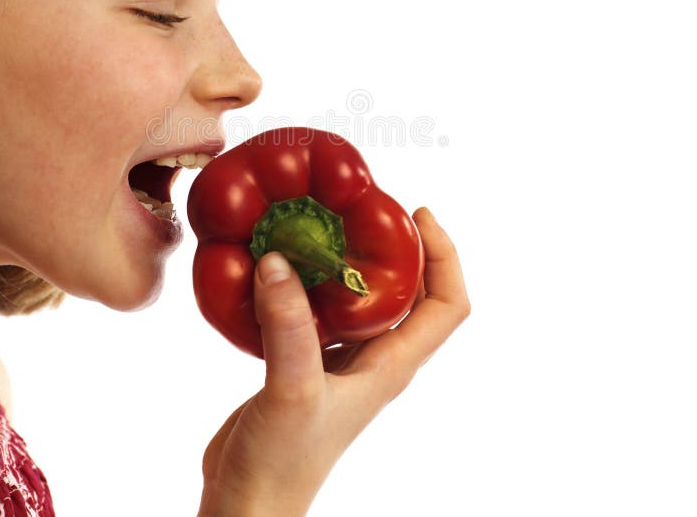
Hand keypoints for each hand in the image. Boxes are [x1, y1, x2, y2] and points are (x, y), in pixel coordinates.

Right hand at [198, 207, 469, 516]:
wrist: (250, 502)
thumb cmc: (283, 462)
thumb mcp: (292, 389)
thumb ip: (289, 326)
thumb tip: (278, 261)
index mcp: (390, 366)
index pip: (446, 305)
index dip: (446, 256)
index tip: (418, 214)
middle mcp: (375, 360)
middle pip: (413, 295)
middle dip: (403, 248)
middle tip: (371, 208)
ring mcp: (342, 362)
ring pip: (366, 300)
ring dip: (356, 262)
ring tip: (329, 225)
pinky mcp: (306, 362)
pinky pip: (321, 310)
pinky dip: (312, 282)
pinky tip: (282, 266)